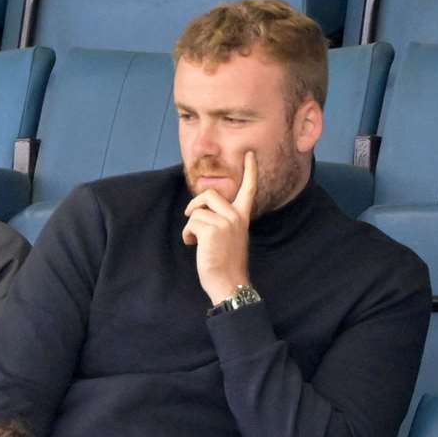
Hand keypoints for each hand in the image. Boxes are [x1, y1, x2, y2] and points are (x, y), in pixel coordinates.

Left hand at [182, 149, 255, 303]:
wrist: (228, 281)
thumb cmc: (225, 262)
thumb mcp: (229, 236)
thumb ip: (222, 220)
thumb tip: (201, 210)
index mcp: (242, 217)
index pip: (248, 190)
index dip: (250, 171)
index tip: (250, 155)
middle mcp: (236, 217)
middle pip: (211, 193)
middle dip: (195, 203)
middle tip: (190, 217)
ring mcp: (226, 223)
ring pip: (197, 211)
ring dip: (190, 226)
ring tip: (195, 241)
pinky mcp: (212, 230)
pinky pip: (191, 223)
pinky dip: (187, 234)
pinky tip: (193, 245)